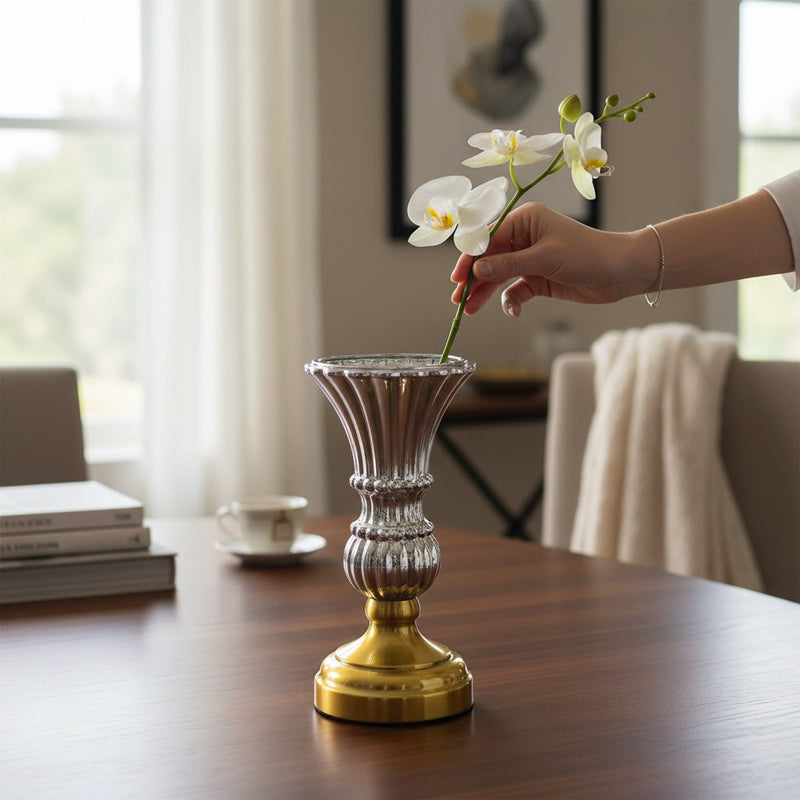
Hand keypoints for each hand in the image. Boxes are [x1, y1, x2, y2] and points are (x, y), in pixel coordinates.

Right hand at [450, 202, 653, 316]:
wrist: (621, 272)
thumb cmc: (586, 254)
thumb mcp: (543, 259)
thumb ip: (507, 265)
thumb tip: (476, 271)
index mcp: (524, 220)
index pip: (487, 238)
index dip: (469, 258)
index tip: (457, 278)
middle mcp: (524, 237)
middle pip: (489, 259)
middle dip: (474, 280)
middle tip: (458, 300)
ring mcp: (530, 258)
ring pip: (499, 276)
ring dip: (486, 293)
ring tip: (471, 310)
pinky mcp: (538, 278)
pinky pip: (515, 290)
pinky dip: (511, 301)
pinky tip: (513, 312)